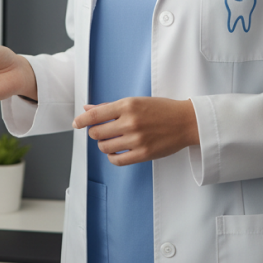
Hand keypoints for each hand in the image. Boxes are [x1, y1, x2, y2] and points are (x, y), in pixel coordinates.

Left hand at [72, 97, 198, 165]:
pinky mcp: (143, 154)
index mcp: (127, 105)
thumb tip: (88, 109)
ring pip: (105, 147)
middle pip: (97, 133)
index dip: (81, 120)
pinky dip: (112, 157)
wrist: (186, 121)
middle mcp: (130, 122)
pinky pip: (117, 160)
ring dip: (103, 145)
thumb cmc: (161, 109)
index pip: (95, 115)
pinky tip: (116, 151)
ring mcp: (136, 139)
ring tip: (110, 140)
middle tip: (100, 131)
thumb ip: (110, 107)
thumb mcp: (135, 101)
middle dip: (94, 133)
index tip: (76, 123)